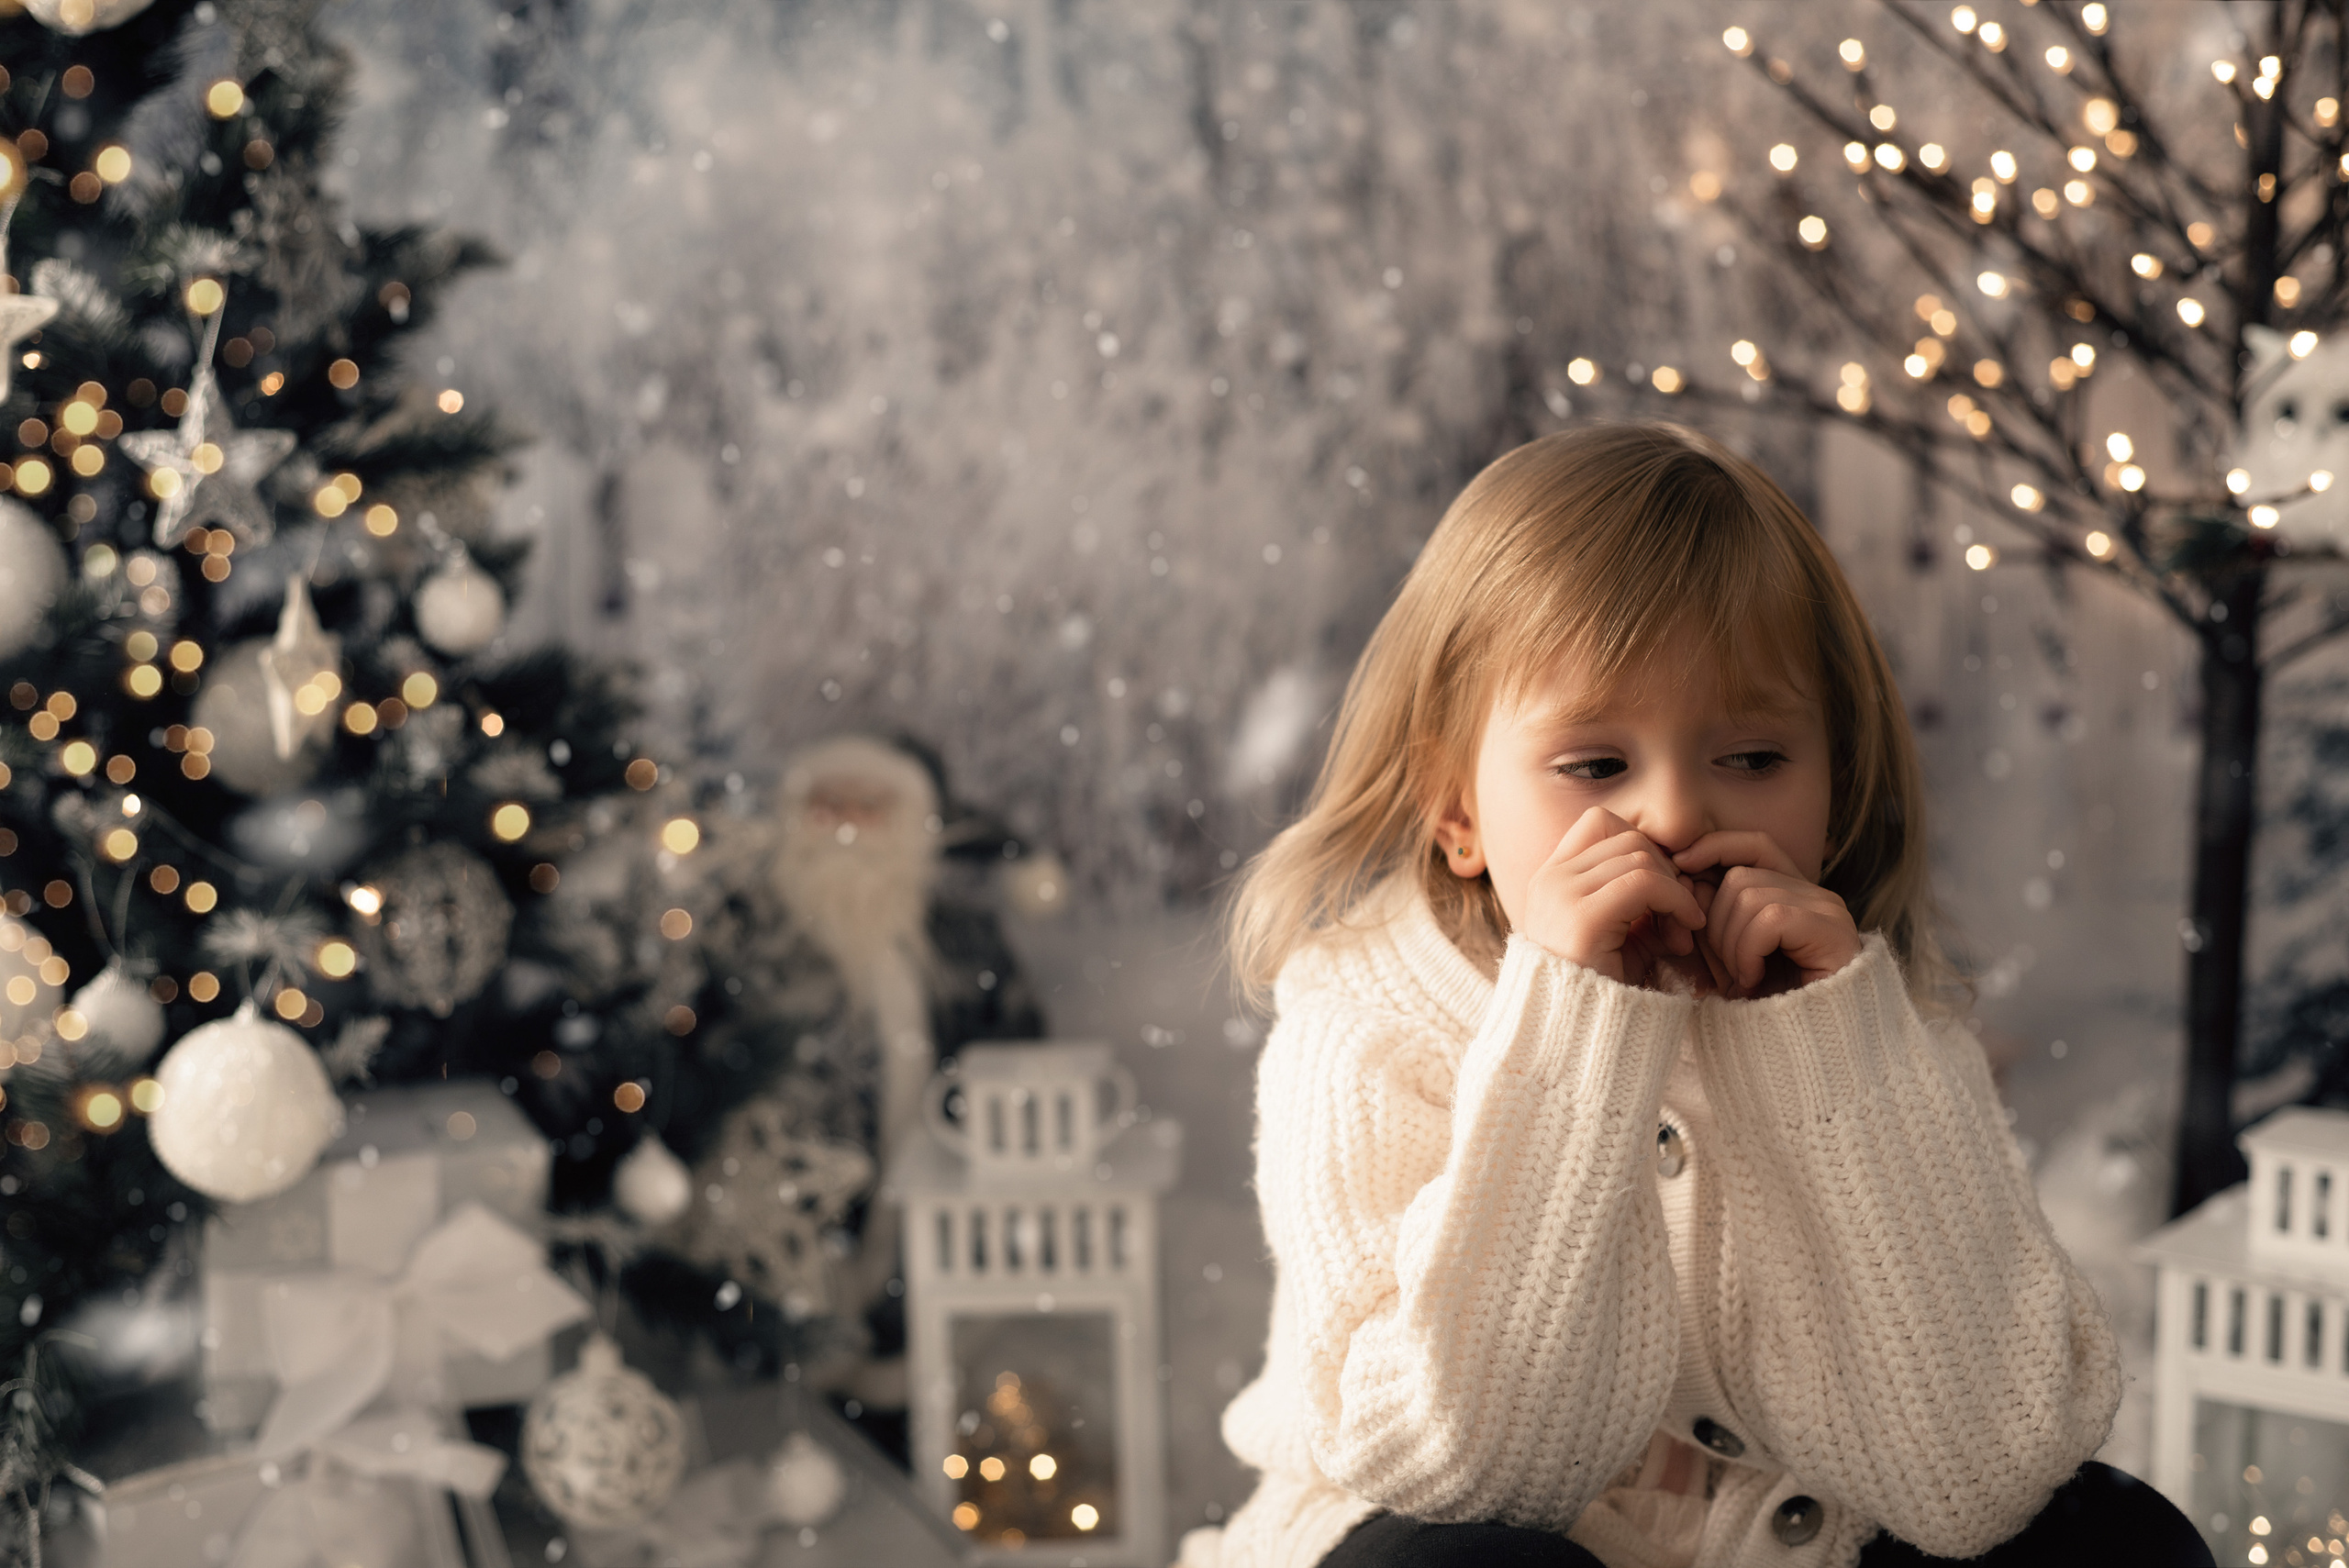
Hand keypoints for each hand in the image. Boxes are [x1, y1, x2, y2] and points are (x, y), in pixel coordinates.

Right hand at [1522, 808, 1709, 987]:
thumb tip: (1686, 876)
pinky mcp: (1581, 918)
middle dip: (1666, 870)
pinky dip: (1676, 901)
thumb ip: (1642, 901)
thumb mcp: (1621, 938)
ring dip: (1675, 891)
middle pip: (1628, 836)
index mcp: (1551, 879)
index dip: (1643, 846)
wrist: (1573, 1044)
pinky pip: (1644, 882)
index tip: (1663, 889)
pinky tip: (1685, 934)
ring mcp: (1560, 895)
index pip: (1601, 822)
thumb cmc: (1603, 995)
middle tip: (1682, 918)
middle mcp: (1550, 880)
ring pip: (1640, 856)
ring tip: (1680, 935)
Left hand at [1671, 832, 1860, 997]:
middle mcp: (1816, 896)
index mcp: (1793, 894)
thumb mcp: (1724, 954)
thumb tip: (1682, 873)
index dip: (1717, 847)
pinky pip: (1769, 919)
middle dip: (1716, 923)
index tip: (1679, 863)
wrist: (1805, 1052)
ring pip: (1749, 896)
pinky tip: (1754, 981)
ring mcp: (1827, 911)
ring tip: (1743, 979)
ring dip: (1731, 944)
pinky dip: (1749, 952)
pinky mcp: (1832, 930)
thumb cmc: (1760, 1007)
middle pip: (1741, 877)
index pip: (1755, 845)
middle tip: (1727, 969)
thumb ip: (1708, 916)